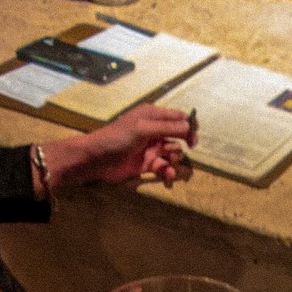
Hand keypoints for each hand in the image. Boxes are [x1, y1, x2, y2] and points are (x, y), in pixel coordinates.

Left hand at [38, 104, 195, 189]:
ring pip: (173, 152)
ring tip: (170, 165)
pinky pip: (164, 167)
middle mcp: (154, 130)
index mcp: (153, 115)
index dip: (189, 125)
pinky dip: (168, 171)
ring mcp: (151, 148)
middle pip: (178, 135)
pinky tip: (167, 175)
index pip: (178, 117)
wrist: (97, 160)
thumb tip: (190, 126)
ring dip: (175, 159)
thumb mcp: (144, 129)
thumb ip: (167, 128)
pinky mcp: (147, 164)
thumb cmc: (118, 138)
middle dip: (185, 142)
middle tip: (190, 148)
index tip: (194, 135)